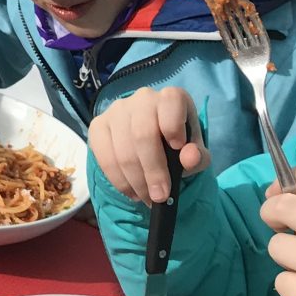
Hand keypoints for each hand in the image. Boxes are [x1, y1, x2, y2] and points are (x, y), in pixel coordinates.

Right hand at [88, 87, 210, 204]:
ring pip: (122, 150)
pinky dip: (118, 180)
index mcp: (171, 98)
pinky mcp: (98, 126)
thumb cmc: (178, 145)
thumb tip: (190, 158)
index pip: (170, 102)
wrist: (154, 143)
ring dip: (136, 181)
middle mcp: (142, 98)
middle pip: (142, 134)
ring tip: (147, 198)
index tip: (178, 148)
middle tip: (160, 196)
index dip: (173, 125)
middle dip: (153, 171)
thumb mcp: (195, 153)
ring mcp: (116, 110)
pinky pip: (104, 157)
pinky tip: (131, 192)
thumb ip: (198, 156)